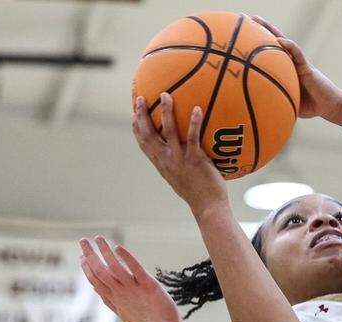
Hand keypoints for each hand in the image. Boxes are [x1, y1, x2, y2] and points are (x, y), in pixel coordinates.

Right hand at [80, 236, 178, 321]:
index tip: (81, 255)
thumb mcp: (122, 312)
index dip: (86, 268)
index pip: (96, 281)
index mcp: (115, 299)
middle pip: (100, 272)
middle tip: (82, 240)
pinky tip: (118, 248)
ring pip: (114, 268)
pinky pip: (136, 270)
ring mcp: (134, 289)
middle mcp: (121, 293)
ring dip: (105, 252)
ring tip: (98, 238)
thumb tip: (94, 288)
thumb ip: (108, 299)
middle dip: (90, 255)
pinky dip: (127, 258)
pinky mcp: (148, 285)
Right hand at [132, 94, 226, 213]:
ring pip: (168, 131)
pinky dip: (194, 122)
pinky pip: (193, 137)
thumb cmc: (197, 192)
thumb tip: (181, 151)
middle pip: (149, 134)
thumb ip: (177, 163)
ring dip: (166, 112)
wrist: (207, 207)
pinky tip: (197, 108)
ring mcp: (179, 159)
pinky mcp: (194, 159)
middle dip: (143, 115)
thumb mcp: (181, 177)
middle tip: (142, 98)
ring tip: (166, 95)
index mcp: (161, 164)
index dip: (137, 128)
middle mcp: (166, 160)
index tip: (133, 114)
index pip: (144, 144)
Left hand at [252, 16, 341, 119]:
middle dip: (261, 30)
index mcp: (284, 70)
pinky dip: (290, 47)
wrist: (328, 106)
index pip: (269, 53)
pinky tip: (280, 40)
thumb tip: (255, 109)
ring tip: (258, 21)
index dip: (257, 44)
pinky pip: (298, 54)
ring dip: (271, 31)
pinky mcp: (307, 67)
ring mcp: (298, 63)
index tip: (243, 36)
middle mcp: (290, 63)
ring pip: (284, 43)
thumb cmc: (310, 106)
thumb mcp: (287, 103)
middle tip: (247, 19)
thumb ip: (274, 101)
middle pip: (274, 42)